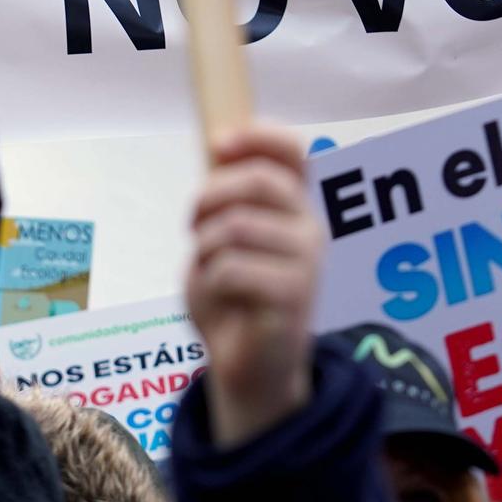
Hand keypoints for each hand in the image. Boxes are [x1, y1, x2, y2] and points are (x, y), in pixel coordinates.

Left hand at [186, 126, 321, 447]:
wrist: (243, 365)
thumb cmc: (230, 299)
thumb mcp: (219, 239)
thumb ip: (223, 199)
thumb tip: (219, 145)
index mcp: (293, 209)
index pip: (294, 152)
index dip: (259, 136)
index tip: (219, 143)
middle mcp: (309, 229)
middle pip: (260, 182)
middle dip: (209, 198)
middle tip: (193, 227)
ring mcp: (306, 263)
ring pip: (235, 227)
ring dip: (204, 251)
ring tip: (211, 273)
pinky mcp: (293, 298)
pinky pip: (231, 269)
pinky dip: (210, 284)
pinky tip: (223, 300)